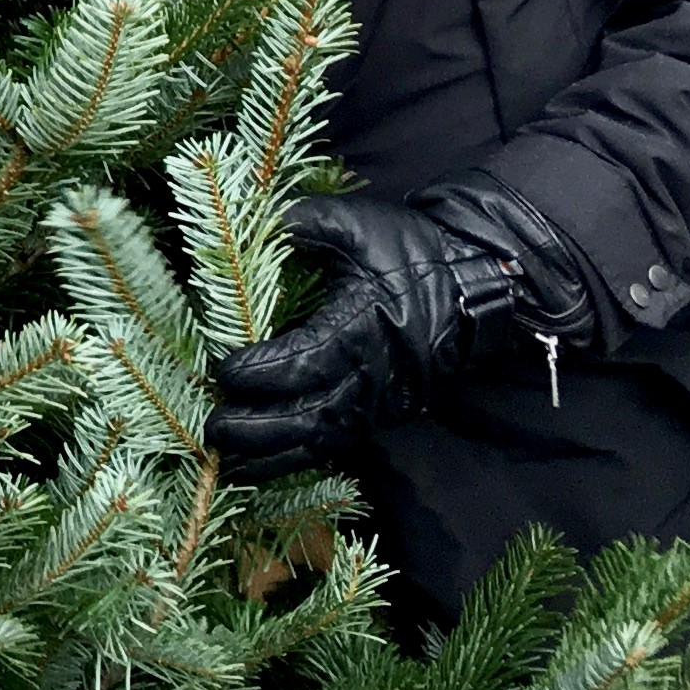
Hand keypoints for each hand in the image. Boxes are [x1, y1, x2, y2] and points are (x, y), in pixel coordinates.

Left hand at [206, 187, 583, 473]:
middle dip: (258, 428)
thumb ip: (308, 224)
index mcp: (362, 327)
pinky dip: (298, 458)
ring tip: (226, 463)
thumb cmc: (413, 253)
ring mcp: (379, 401)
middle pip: (310, 415)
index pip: (305, 359)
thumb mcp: (361, 226)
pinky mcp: (382, 413)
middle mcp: (372, 376)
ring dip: (273, 456)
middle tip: (212, 430)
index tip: (222, 369)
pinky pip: (336, 444)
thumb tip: (262, 223)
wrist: (477, 287)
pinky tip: (261, 465)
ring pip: (321, 440)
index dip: (263, 369)